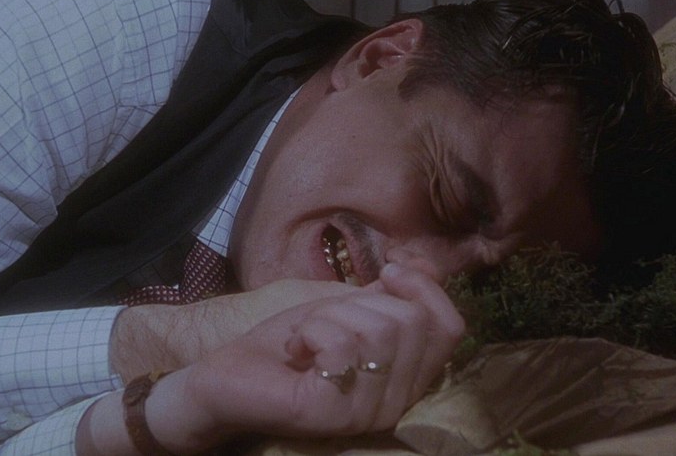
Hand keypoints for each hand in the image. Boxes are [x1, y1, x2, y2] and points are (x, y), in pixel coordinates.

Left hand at [80, 262, 463, 453]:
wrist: (226, 375)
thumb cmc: (285, 344)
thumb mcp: (343, 306)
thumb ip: (389, 292)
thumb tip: (421, 261)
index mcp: (405, 379)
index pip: (450, 328)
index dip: (426, 288)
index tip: (388, 270)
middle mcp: (396, 403)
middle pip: (412, 321)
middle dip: (358, 302)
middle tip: (321, 323)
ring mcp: (366, 413)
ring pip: (380, 328)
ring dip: (329, 316)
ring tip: (305, 340)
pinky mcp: (332, 413)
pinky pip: (344, 345)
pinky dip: (311, 330)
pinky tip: (295, 351)